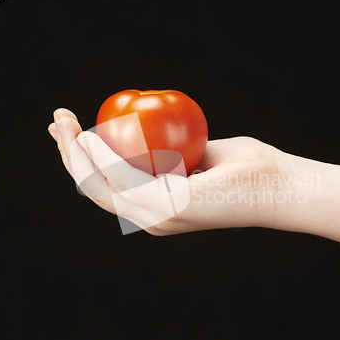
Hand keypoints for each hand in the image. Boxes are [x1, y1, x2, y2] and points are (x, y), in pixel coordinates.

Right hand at [48, 109, 289, 234]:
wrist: (282, 185)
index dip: (82, 159)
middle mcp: (152, 218)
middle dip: (69, 155)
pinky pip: (126, 181)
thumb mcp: (201, 153)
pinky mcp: (171, 208)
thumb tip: (151, 129)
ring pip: (101, 188)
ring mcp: (160, 217)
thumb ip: (173, 149)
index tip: (70, 129)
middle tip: (57, 121)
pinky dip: (102, 158)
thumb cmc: (247, 169)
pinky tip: (89, 135)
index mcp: (157, 208)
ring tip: (62, 123)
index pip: (108, 185)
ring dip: (75, 154)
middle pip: (95, 188)